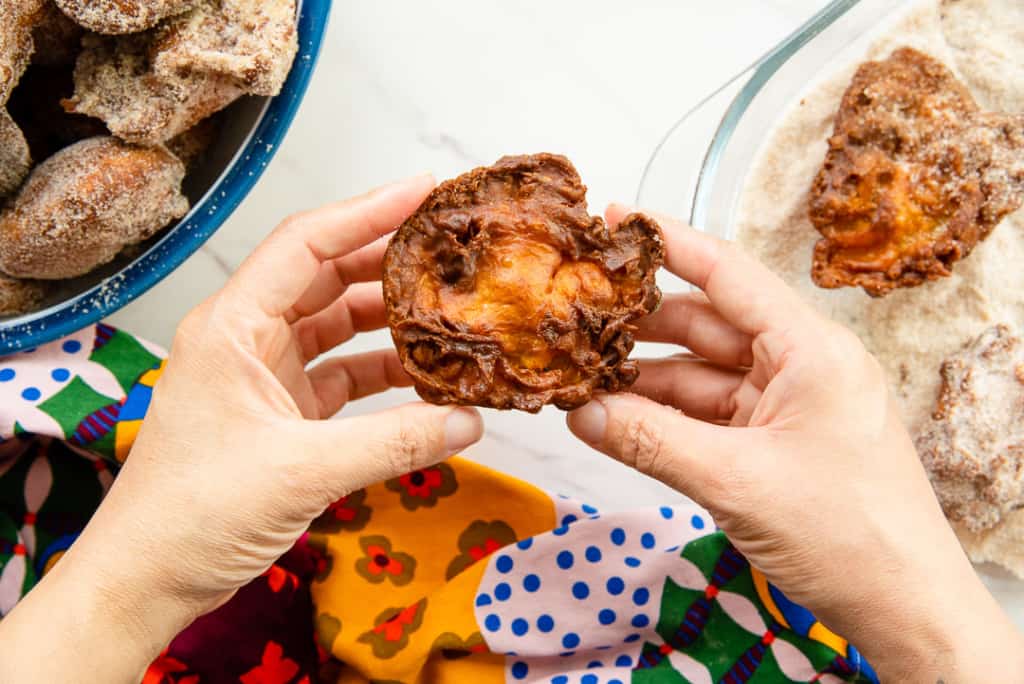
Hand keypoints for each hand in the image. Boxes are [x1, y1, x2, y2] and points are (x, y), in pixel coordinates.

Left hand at [0, 176, 482, 682]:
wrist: (148, 579)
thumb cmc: (193, 515)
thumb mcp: (301, 471)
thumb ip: (394, 444)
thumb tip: (469, 421)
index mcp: (232, 327)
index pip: (306, 245)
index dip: (367, 211)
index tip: (424, 192)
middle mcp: (247, 339)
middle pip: (326, 278)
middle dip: (387, 262)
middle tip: (450, 250)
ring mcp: (264, 375)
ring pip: (337, 326)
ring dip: (390, 322)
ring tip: (449, 310)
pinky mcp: (281, 413)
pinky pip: (342, 375)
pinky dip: (383, 374)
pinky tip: (426, 380)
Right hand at [567, 206, 1023, 682]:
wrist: (902, 606)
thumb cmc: (848, 536)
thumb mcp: (735, 481)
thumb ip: (650, 442)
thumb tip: (580, 413)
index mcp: (811, 350)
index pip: (729, 274)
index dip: (669, 243)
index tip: (618, 219)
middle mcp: (800, 365)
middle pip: (706, 325)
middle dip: (641, 328)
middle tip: (579, 321)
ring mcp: (786, 404)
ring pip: (700, 374)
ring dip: (644, 381)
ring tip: (583, 380)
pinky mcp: (774, 441)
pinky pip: (708, 414)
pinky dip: (664, 418)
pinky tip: (617, 419)